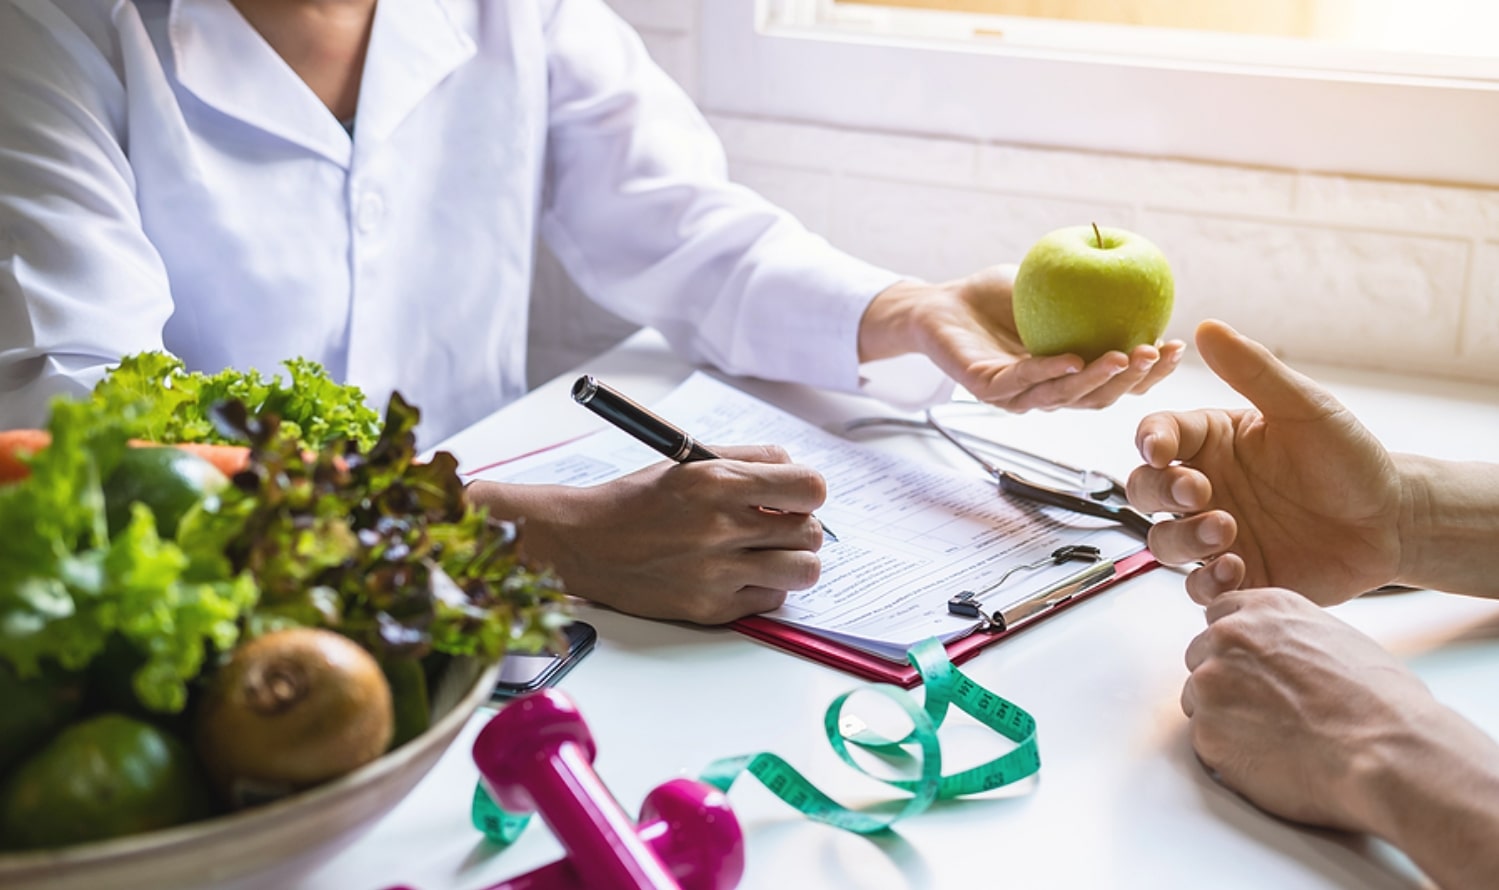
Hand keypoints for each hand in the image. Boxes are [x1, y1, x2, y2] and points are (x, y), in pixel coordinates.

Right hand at [468, 445, 824, 623]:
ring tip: (767, 553)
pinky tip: (738, 574)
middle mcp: (719, 527)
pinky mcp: (710, 608)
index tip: (794, 496)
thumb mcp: (689, 461)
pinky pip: (772, 601)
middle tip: (778, 526)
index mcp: (716, 481)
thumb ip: (749, 459)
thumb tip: (796, 473)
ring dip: (793, 561)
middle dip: (802, 527)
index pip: (809, 488)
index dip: (808, 492)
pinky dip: (764, 587)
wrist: (584, 544)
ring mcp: (717, 573)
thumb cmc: (638, 500)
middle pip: (812, 533)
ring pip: (804, 572)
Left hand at [858, 267, 1184, 411]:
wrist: (939, 305)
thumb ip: (1091, 283)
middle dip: (1133, 381)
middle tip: (1156, 354)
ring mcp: (1015, 395)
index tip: (1175, 347)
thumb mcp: (1052, 283)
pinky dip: (1048, 372)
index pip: (1116, 382)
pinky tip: (1073, 359)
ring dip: (1098, 380)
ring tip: (1125, 357)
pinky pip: (1020, 383)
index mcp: (1067, 374)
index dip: (1149, 372)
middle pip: (1098, 398)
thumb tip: (1140, 264)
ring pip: (1064, 397)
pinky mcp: (985, 388)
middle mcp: (1046, 392)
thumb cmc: (996, 296)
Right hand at [1127, 319, 1402, 604]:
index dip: (1149, 442)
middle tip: (1199, 493)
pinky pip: (1199, 587)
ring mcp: (1215, 535)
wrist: (1391, 521)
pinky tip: (1237, 568)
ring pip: (1163, 542)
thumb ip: (1253, 371)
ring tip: (1227, 532)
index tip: (1160, 449)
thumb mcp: (1304, 408)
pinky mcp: (1236, 576)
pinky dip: (1208, 582)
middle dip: (1160, 493)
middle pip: (1144, 491)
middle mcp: (1203, 488)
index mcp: (1211, 442)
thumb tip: (1207, 327)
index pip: (1157, 436)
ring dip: (1184, 539)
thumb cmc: (1347, 458)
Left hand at [1181, 587, 1474, 834]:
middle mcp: (1229, 636)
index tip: (1250, 668)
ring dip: (1224, 718)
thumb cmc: (1382, 704)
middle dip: (1225, 681)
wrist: (1388, 753)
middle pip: (1202, 655)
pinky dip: (1228, 754)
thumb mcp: (1338, 639)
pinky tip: (1269, 760)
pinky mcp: (1206, 730)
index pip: (1221, 616)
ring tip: (1275, 738)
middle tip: (1265, 710)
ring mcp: (1211, 681)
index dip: (1236, 647)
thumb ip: (1291, 638)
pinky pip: (1204, 742)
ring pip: (1198, 699)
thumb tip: (1281, 654)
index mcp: (1265, 608)